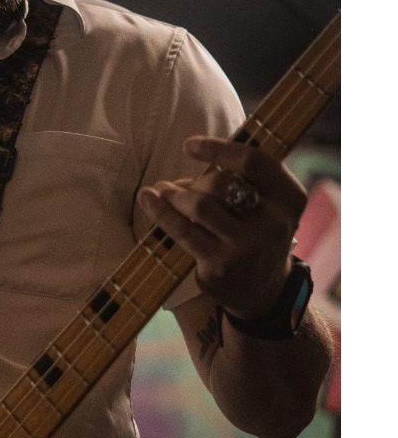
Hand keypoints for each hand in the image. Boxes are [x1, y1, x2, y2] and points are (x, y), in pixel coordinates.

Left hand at [136, 136, 306, 320]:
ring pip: (200, 205)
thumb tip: (189, 160)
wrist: (262, 291)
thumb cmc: (255, 234)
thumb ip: (240, 180)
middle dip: (195, 182)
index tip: (190, 145)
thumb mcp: (265, 206)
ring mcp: (247, 246)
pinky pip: (182, 230)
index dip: (218, 149)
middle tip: (179, 187)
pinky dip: (161, 211)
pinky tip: (148, 199)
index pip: (254, 162)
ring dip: (174, 195)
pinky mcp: (220, 264)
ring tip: (162, 192)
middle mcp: (274, 223)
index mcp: (290, 199)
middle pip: (222, 183)